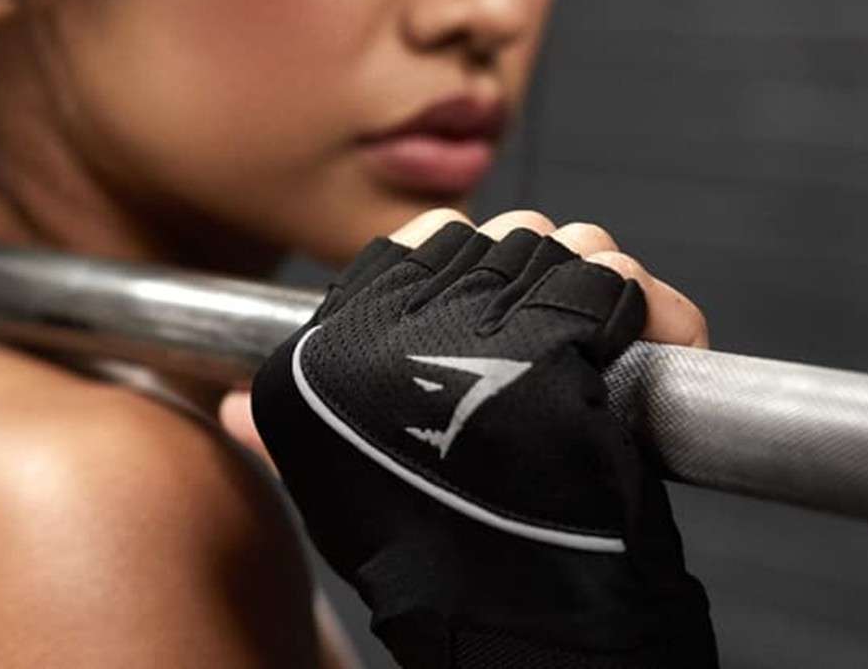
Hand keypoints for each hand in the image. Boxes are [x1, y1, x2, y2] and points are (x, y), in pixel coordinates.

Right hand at [231, 208, 716, 666]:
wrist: (516, 634)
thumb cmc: (441, 565)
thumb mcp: (343, 489)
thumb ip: (290, 435)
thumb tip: (226, 405)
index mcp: (317, 367)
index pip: (407, 249)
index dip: (470, 266)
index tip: (506, 307)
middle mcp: (376, 342)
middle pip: (486, 237)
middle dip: (539, 266)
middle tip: (562, 321)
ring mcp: (459, 343)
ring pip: (549, 245)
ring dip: (591, 278)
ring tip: (604, 327)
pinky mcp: (543, 358)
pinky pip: (604, 285)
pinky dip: (641, 305)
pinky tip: (639, 336)